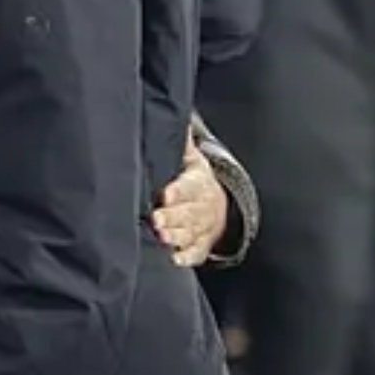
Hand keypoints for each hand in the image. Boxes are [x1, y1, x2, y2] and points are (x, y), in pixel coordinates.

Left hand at [151, 134, 226, 267]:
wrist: (218, 208)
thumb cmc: (195, 181)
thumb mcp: (192, 160)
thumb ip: (182, 143)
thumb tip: (174, 115)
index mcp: (199, 183)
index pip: (189, 186)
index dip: (178, 191)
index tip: (165, 194)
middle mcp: (202, 207)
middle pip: (188, 213)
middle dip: (173, 217)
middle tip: (156, 220)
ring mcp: (202, 229)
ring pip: (190, 233)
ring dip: (176, 237)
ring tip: (161, 237)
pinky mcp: (200, 247)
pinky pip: (196, 254)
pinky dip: (186, 258)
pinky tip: (174, 260)